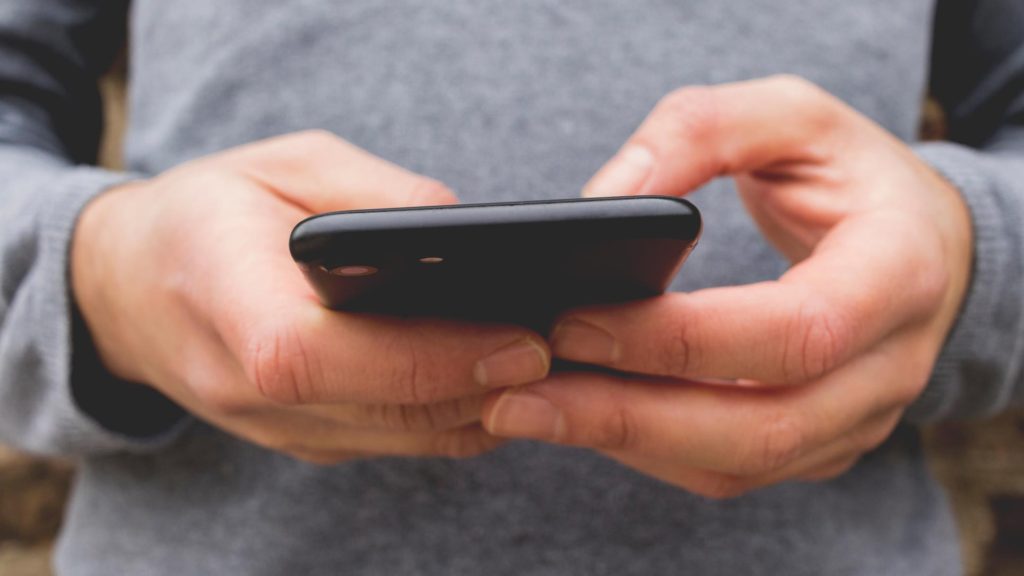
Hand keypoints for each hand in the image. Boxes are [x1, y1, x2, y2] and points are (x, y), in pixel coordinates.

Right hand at [72, 131, 549, 463]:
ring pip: (401, 438)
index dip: (425, 357)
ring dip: (483, 407)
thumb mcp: (287, 164)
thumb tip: (464, 230)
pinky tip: (499, 377)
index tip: (517, 340)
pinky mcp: (304, 440)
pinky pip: (395, 440)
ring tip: (551, 362)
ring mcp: (273, 427)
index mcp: (224, 299)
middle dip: (484, 384)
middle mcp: (243, 386)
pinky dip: (455, 415)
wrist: (134, 283)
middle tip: (565, 347)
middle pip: (382, 408)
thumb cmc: (211, 210)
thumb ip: (374, 194)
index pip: (319, 356)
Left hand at [482, 76, 971, 496]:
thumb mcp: (789, 115)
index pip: (793, 332)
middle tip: (520, 394)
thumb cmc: (851, 172)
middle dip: (628, 416)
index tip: (572, 319)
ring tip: (529, 410)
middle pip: (759, 426)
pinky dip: (647, 451)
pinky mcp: (818, 444)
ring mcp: (857, 419)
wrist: (921, 240)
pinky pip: (728, 471)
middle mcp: (890, 365)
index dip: (678, 338)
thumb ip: (698, 133)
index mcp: (899, 272)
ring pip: (736, 464)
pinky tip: (583, 416)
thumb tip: (602, 201)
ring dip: (624, 443)